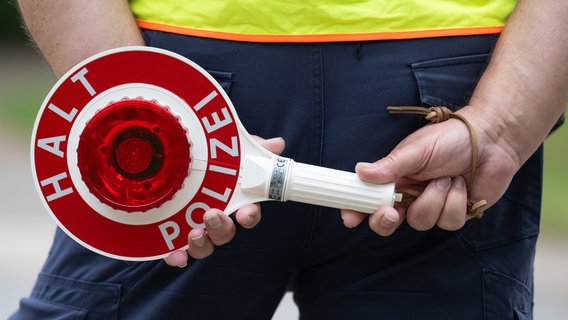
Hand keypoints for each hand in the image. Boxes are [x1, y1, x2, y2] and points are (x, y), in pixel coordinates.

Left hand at [164, 136, 285, 266]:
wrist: (175, 160)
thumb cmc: (211, 161)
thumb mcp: (231, 151)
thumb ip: (252, 149)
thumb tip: (277, 145)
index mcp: (234, 201)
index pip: (248, 214)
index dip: (249, 216)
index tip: (246, 213)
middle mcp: (218, 219)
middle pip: (226, 232)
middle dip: (221, 228)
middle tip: (212, 215)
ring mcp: (196, 228)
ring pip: (205, 245)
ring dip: (202, 244)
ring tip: (194, 233)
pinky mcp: (172, 234)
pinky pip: (176, 251)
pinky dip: (177, 257)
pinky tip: (174, 256)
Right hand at [341, 106, 520, 235]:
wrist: (492, 139)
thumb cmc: (451, 138)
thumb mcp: (416, 149)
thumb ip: (390, 165)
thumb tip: (360, 171)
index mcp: (395, 178)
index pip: (369, 199)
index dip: (357, 210)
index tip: (350, 218)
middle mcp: (409, 195)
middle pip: (387, 222)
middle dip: (386, 220)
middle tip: (391, 212)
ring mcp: (432, 206)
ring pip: (421, 222)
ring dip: (435, 199)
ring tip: (446, 177)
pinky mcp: (454, 214)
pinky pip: (447, 222)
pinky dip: (456, 202)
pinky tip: (462, 185)